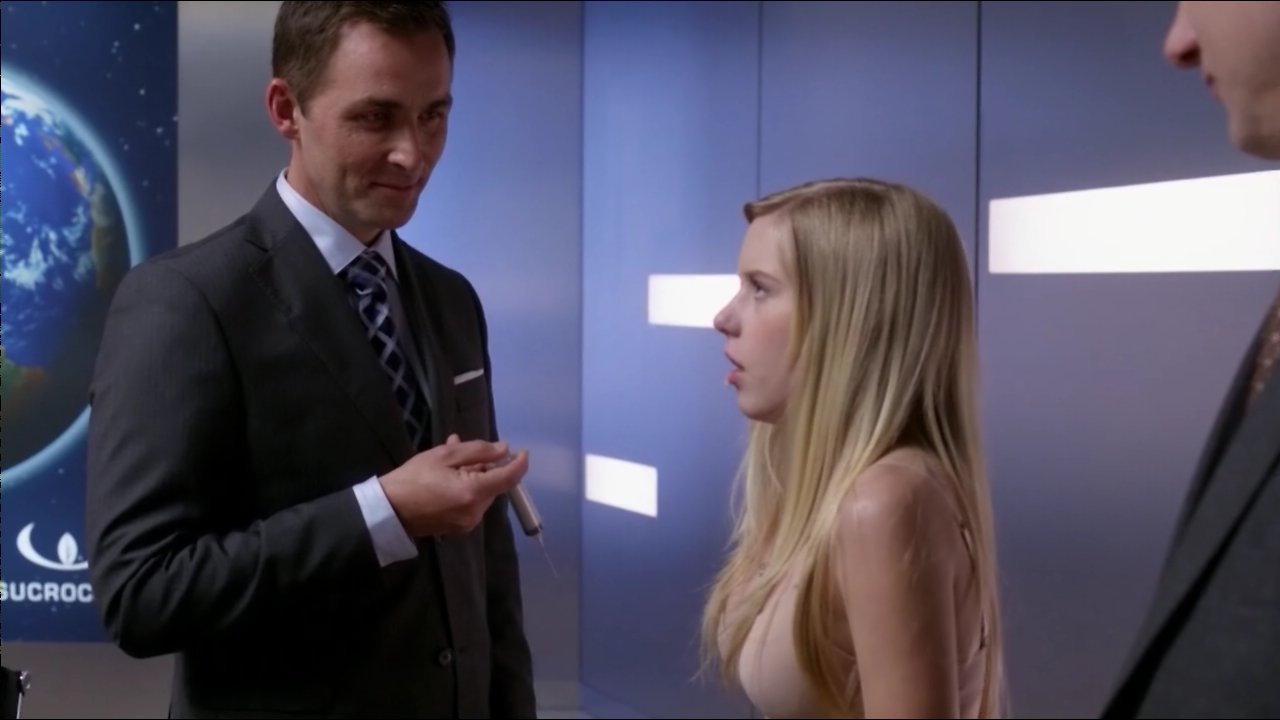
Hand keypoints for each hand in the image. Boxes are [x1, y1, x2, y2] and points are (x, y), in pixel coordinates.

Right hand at [378, 434, 529, 536]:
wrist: (388, 510)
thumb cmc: (413, 479)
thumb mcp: (444, 456)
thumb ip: (478, 451)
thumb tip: (504, 450)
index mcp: (473, 492)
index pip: (509, 478)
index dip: (519, 463)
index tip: (521, 451)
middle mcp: (476, 512)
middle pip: (494, 485)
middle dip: (484, 466)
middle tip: (462, 449)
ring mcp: (468, 523)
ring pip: (483, 493)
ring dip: (474, 476)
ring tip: (450, 460)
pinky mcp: (460, 528)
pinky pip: (472, 503)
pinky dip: (467, 489)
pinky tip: (447, 477)